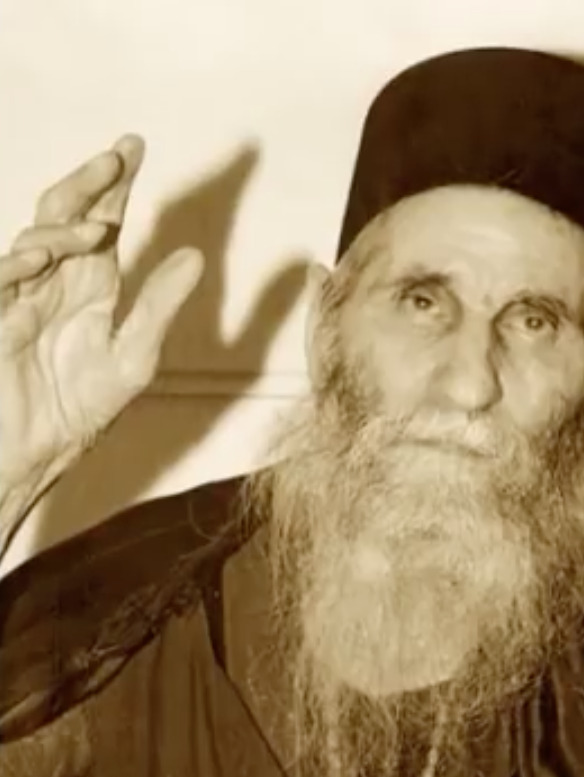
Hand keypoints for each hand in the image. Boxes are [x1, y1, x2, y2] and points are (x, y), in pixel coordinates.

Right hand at [0, 135, 203, 495]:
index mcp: (90, 286)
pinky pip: (0, 282)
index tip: (134, 145)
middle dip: (89, 183)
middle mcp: (54, 283)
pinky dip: (17, 264)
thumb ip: (159, 305)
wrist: (36, 453)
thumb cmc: (81, 409)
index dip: (116, 184)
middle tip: (117, 157)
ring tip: (97, 227)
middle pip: (65, 215)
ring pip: (33, 241)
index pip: (102, 222)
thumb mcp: (134, 356)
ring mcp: (20, 298)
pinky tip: (42, 253)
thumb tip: (195, 255)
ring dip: (63, 227)